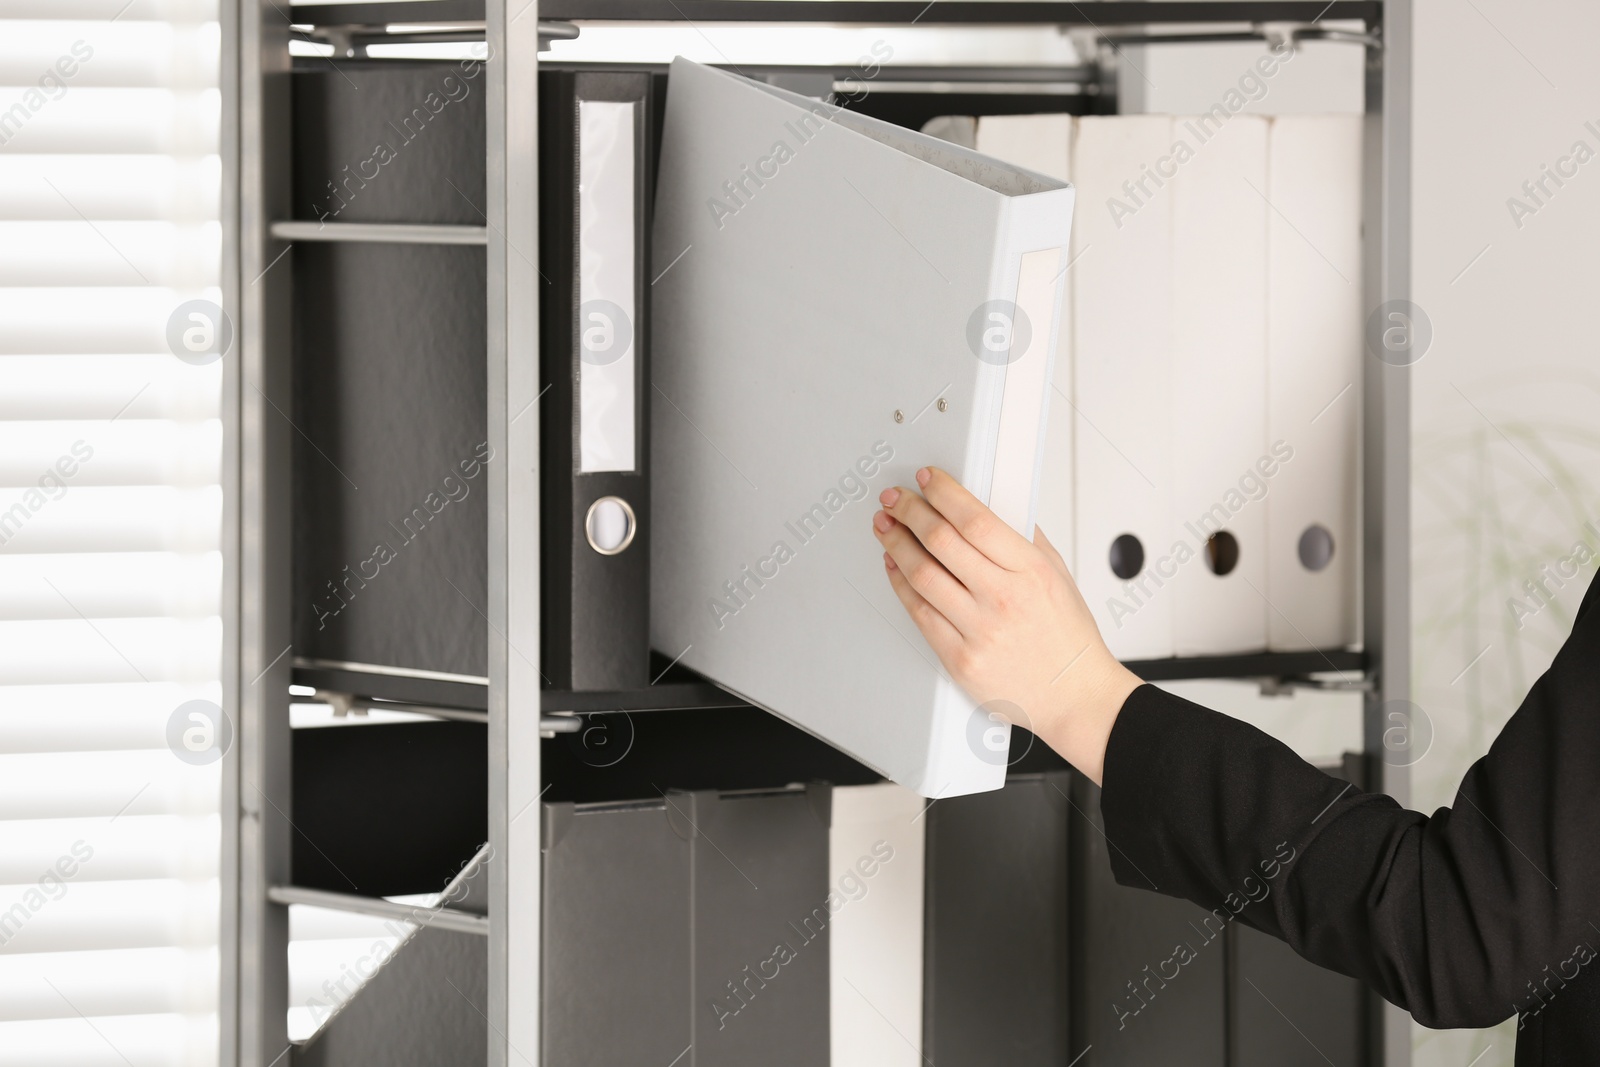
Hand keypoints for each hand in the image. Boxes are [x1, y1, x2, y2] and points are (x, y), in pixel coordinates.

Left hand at [871, 466, 1140, 785]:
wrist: (1073, 696)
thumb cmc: (1068, 639)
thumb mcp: (1058, 575)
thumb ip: (1025, 539)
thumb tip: (992, 506)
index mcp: (1030, 571)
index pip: (976, 519)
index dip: (944, 493)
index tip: (927, 480)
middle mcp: (1003, 599)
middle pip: (941, 541)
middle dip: (909, 511)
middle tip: (895, 499)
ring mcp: (979, 631)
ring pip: (922, 574)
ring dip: (896, 543)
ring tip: (887, 526)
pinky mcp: (959, 659)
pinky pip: (919, 613)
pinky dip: (900, 583)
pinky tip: (894, 566)